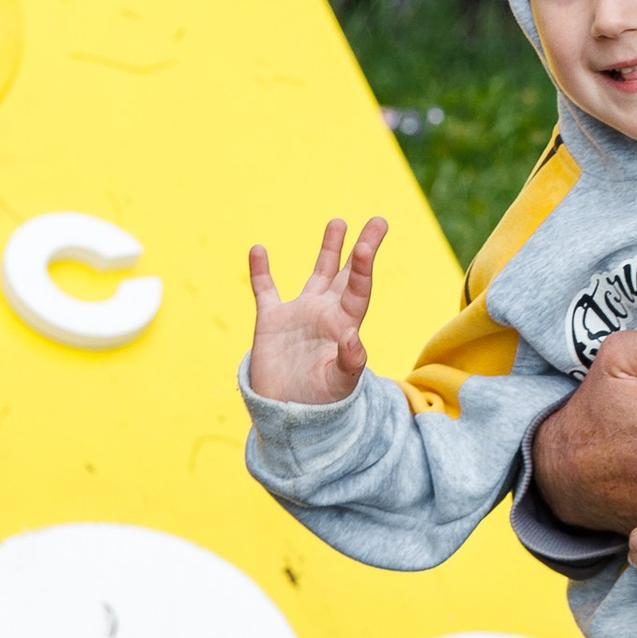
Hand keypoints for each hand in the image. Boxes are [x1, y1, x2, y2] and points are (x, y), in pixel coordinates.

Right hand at [247, 216, 385, 404]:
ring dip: (328, 249)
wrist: (290, 416)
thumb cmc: (321, 402)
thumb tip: (353, 337)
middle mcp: (326, 313)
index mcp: (344, 325)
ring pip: (317, 274)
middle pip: (347, 274)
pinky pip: (265, 290)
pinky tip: (257, 250)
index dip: (363, 266)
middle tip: (379, 221)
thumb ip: (349, 361)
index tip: (367, 244)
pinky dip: (260, 271)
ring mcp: (299, 315)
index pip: (358, 289)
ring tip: (338, 223)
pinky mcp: (272, 321)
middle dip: (361, 248)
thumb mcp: (339, 383)